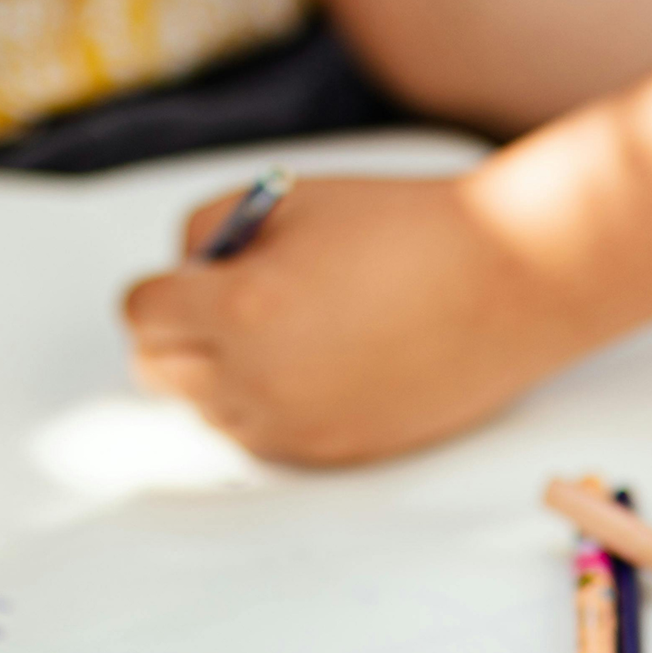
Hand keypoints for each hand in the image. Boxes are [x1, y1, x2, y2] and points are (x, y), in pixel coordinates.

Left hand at [123, 175, 586, 464]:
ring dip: (222, 373)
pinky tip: (318, 362)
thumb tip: (182, 275)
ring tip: (284, 330)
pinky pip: (265, 438)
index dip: (163, 287)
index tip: (191, 277)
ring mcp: (297, 426)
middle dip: (179, 334)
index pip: (142, 315)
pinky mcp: (335, 453)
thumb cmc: (405, 228)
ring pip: (210, 411)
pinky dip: (270, 404)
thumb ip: (210, 232)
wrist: (509, 280)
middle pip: (160, 373)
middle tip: (223, 303)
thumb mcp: (290, 199)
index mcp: (242, 308)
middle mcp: (258, 380)